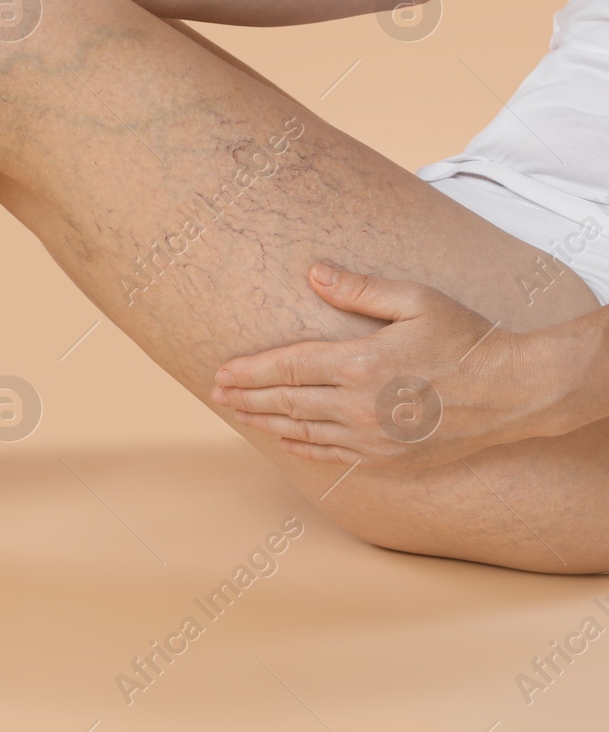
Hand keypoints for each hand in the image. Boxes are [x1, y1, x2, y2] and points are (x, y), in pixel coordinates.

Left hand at [209, 264, 560, 468]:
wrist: (515, 392)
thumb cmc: (466, 338)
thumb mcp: (415, 299)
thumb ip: (358, 289)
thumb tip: (313, 272)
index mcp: (360, 364)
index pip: (287, 369)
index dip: (249, 372)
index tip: (221, 372)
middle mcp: (359, 407)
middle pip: (286, 403)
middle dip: (245, 397)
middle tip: (215, 394)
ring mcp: (373, 438)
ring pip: (302, 431)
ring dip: (265, 422)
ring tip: (237, 413)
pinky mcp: (389, 458)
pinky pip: (332, 455)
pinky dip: (302, 446)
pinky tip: (284, 438)